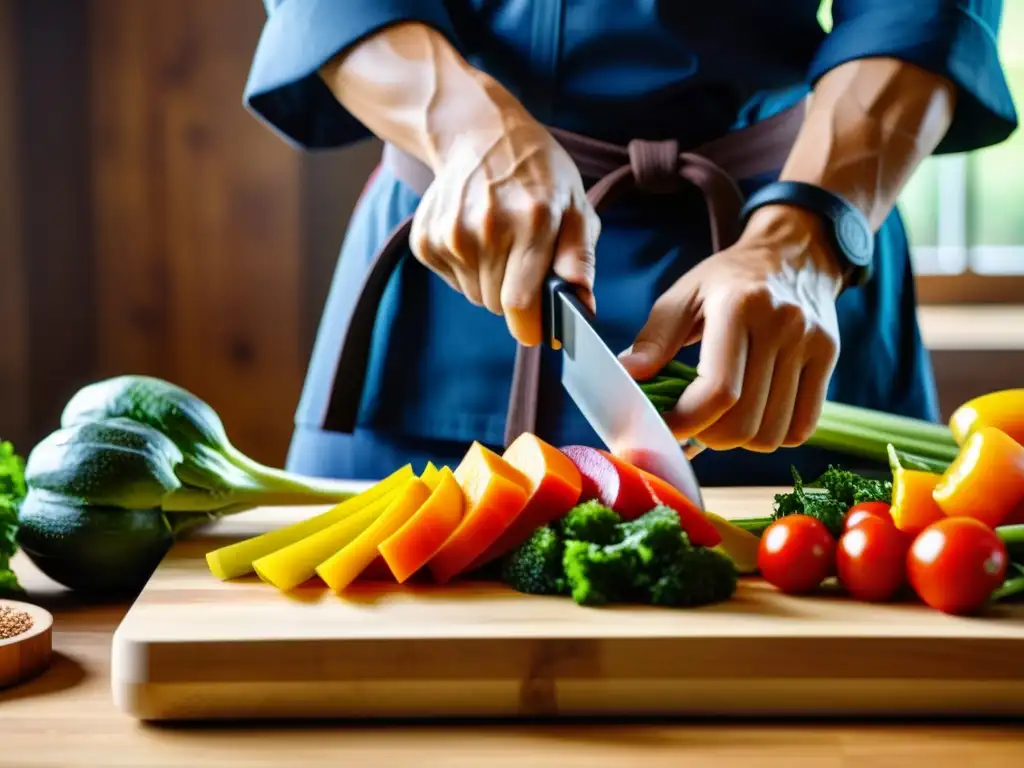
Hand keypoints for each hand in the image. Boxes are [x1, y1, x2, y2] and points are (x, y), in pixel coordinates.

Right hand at [410, 92, 599, 346]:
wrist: (480, 135)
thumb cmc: (538, 174)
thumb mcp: (575, 205)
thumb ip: (580, 258)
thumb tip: (584, 306)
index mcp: (531, 221)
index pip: (520, 302)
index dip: (530, 326)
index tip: (537, 333)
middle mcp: (486, 228)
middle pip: (498, 305)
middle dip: (515, 297)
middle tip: (523, 263)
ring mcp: (450, 234)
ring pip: (475, 296)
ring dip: (491, 283)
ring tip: (500, 244)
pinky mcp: (426, 240)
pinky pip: (454, 283)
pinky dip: (468, 271)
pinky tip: (476, 237)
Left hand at [619, 206, 844, 451]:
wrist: (793, 253)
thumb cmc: (728, 278)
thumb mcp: (684, 294)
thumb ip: (654, 338)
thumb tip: (628, 375)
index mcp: (738, 305)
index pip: (717, 391)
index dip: (685, 422)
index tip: (665, 426)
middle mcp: (781, 324)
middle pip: (744, 421)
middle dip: (708, 436)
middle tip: (692, 423)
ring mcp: (811, 342)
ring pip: (772, 434)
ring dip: (740, 440)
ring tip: (722, 418)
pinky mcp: (829, 358)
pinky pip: (801, 428)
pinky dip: (772, 435)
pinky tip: (754, 414)